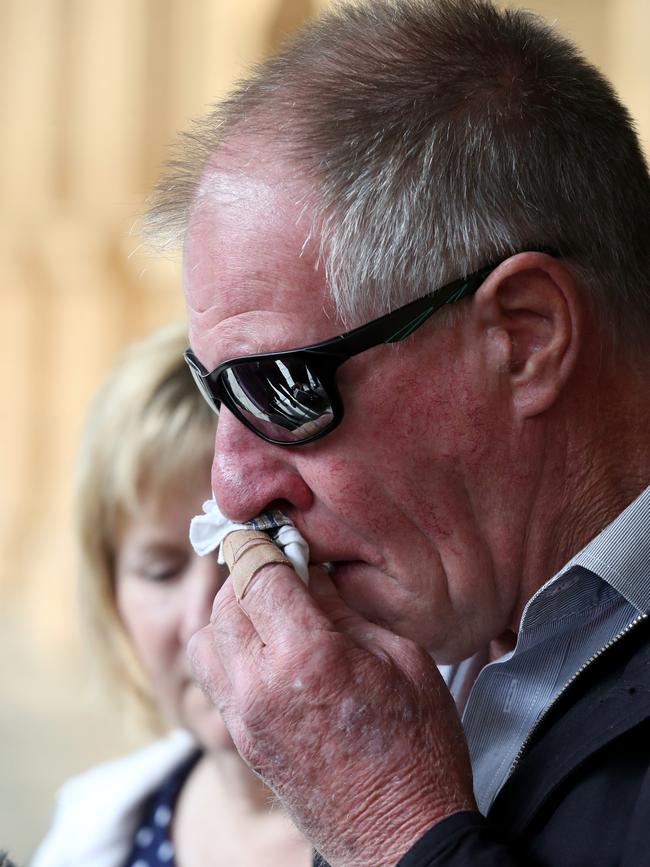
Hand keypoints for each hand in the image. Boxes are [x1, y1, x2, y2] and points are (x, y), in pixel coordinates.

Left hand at [188, 563, 476, 866]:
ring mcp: (243, 718)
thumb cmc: (418, 748)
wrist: (401, 837)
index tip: (273, 531)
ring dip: (230, 610)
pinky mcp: (241, 740)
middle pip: (224, 600)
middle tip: (280, 567)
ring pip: (205, 637)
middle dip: (248, 572)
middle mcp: (259, 686)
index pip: (256, 573)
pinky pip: (211, 676)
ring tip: (269, 608)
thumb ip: (345, 609)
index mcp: (306, 657)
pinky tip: (266, 648)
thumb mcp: (402, 659)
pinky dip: (227, 647)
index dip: (262, 542)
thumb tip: (309, 572)